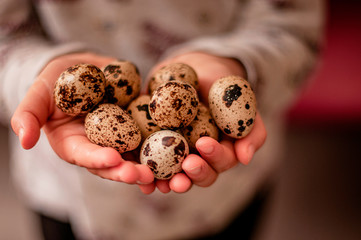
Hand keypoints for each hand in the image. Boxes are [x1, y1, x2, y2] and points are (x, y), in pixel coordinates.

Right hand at [10, 52, 153, 184]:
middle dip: (129, 171)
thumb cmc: (56, 82)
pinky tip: (182, 147)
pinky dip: (166, 143)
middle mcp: (100, 146)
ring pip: (137, 156)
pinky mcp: (139, 125)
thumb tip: (24, 141)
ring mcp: (122, 137)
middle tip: (144, 175)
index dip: (98, 159)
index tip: (113, 159)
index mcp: (75, 145)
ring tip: (167, 172)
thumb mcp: (39, 93)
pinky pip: (153, 135)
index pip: (85, 156)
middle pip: (115, 164)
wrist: (84, 69)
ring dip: (153, 165)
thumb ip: (30, 115)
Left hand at [139, 52, 266, 193]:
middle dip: (194, 174)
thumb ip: (252, 128)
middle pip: (199, 175)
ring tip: (160, 182)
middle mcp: (199, 157)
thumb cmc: (222, 85)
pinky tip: (139, 176)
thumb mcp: (243, 100)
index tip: (204, 144)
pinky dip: (145, 172)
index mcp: (221, 150)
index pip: (221, 161)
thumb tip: (245, 158)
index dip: (215, 156)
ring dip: (168, 182)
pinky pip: (150, 163)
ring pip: (174, 175)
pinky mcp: (155, 146)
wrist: (195, 70)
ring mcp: (177, 154)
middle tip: (186, 165)